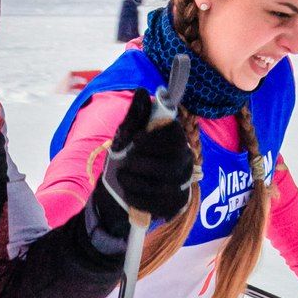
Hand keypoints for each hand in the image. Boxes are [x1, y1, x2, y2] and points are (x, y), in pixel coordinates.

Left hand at [93, 86, 194, 231]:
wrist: (113, 196)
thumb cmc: (122, 162)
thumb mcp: (124, 137)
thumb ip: (134, 117)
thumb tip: (143, 92)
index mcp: (175, 141)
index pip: (176, 137)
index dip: (156, 139)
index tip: (136, 140)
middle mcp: (184, 162)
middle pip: (172, 164)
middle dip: (142, 163)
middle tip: (126, 163)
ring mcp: (181, 186)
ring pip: (164, 185)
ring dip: (136, 181)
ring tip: (123, 178)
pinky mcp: (174, 206)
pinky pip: (159, 204)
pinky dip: (138, 198)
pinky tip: (129, 194)